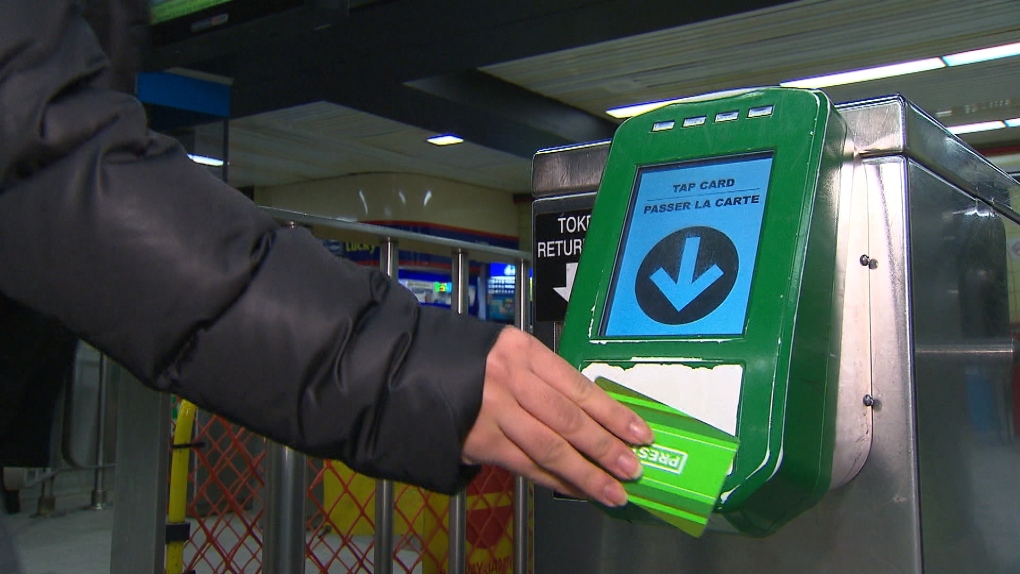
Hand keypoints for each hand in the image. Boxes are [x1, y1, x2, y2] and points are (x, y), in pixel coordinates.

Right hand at [463, 327, 653, 506]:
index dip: (612, 414)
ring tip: (612, 490)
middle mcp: (510, 378)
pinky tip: (575, 488)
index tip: (640, 433)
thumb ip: (542, 378)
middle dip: (605, 447)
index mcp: (523, 351)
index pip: (578, 387)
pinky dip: (552, 479)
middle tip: (633, 468)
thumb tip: (590, 414)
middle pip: (568, 419)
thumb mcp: (506, 352)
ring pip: (549, 447)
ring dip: (585, 473)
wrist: (406, 368)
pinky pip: (524, 464)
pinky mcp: (478, 440)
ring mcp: (493, 411)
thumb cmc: (466, 360)